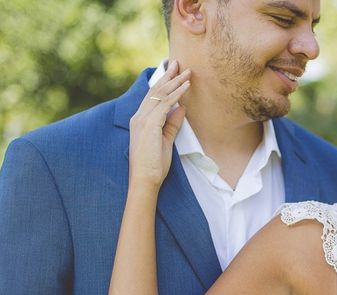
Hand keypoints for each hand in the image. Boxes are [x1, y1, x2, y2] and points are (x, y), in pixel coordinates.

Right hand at [128, 60, 190, 188]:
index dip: (164, 84)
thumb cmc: (154, 164)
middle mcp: (139, 117)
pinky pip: (165, 105)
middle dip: (168, 76)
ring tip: (187, 72)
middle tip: (179, 63)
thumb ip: (172, 123)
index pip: (153, 97)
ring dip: (175, 82)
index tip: (174, 73)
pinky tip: (186, 87)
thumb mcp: (166, 140)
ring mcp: (143, 120)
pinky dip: (176, 94)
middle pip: (154, 90)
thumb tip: (182, 108)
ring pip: (160, 95)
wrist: (145, 179)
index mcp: (141, 120)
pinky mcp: (150, 125)